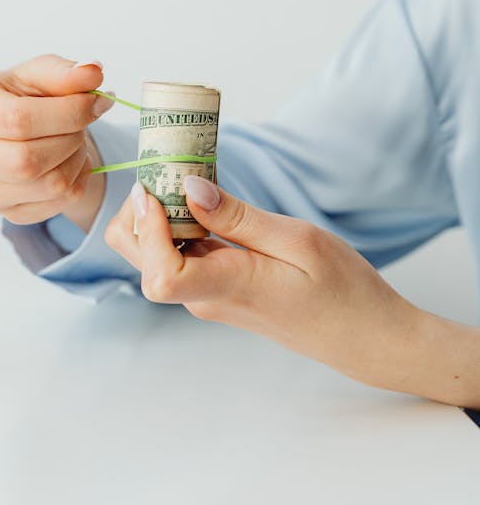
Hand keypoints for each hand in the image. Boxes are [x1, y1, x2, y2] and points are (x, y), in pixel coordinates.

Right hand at [0, 54, 112, 229]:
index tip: (95, 102)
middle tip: (80, 123)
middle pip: (26, 160)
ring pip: (48, 185)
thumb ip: (67, 72)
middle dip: (70, 139)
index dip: (67, 112)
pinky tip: (68, 161)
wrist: (21, 130)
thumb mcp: (43, 74)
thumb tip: (92, 72)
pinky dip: (76, 181)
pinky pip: (57, 204)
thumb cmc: (25, 96)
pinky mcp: (7, 212)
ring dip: (77, 160)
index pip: (18, 119)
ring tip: (74, 140)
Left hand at [106, 176, 479, 404]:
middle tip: (170, 168)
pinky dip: (179, 224)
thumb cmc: (343, 291)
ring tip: (191, 177)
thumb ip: (238, 217)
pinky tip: (205, 200)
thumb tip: (189, 189)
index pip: (158, 272)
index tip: (156, 187)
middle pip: (139, 259)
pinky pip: (179, 255)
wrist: (366, 337)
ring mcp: (207, 295)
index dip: (146, 228)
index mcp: (225, 287)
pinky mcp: (216, 288)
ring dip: (159, 214)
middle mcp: (204, 297)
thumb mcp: (298, 240)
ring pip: (154, 254)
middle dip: (140, 212)